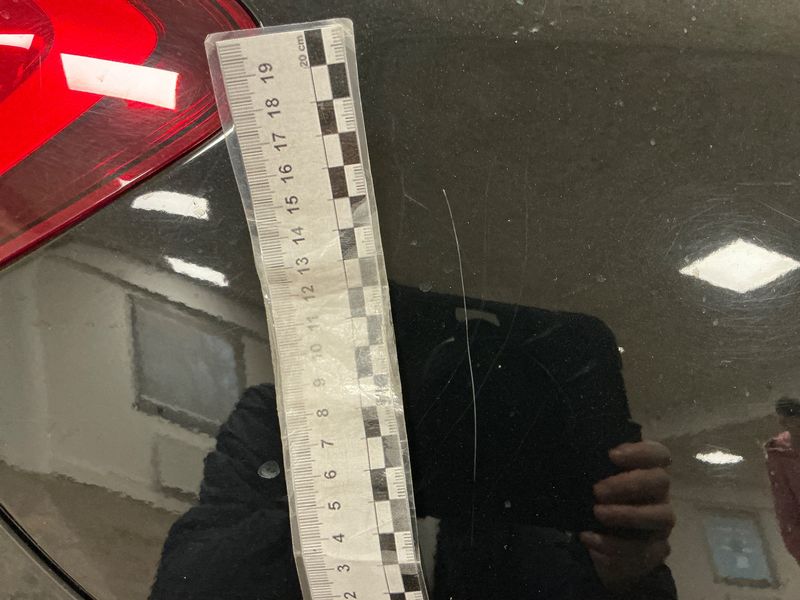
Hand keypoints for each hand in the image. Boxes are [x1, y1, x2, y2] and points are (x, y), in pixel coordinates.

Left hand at [579, 440, 674, 593]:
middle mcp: (659, 495)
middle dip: (629, 484)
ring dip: (628, 514)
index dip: (641, 452)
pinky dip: (613, 545)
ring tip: (596, 513)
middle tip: (597, 490)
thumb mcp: (592, 480)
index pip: (658, 454)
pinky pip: (644, 550)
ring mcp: (661, 524)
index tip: (612, 455)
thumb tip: (573, 452)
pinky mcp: (656, 550)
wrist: (597, 540)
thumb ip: (593, 467)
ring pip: (662, 516)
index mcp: (647, 472)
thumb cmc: (596, 499)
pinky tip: (589, 539)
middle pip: (661, 481)